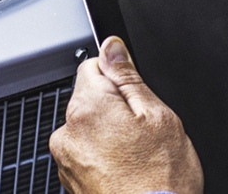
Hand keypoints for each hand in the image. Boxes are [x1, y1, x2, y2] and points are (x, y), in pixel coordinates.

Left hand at [49, 36, 203, 193]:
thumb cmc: (161, 181)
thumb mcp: (158, 116)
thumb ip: (128, 77)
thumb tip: (113, 47)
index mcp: (87, 108)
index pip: (93, 66)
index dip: (119, 78)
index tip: (135, 97)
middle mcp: (67, 133)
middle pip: (90, 99)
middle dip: (115, 109)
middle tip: (143, 133)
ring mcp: (66, 161)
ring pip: (89, 128)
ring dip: (108, 135)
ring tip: (137, 158)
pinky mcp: (71, 182)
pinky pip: (86, 154)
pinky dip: (104, 159)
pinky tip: (128, 172)